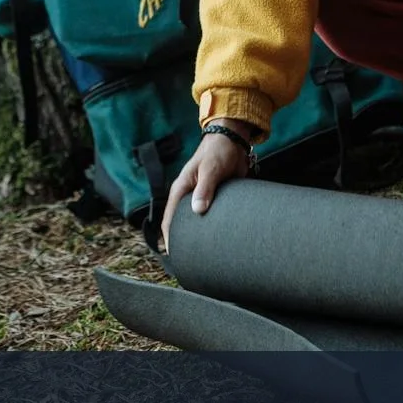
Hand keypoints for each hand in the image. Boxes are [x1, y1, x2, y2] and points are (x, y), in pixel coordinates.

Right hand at [161, 120, 254, 252]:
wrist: (232, 141)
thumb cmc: (217, 152)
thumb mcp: (210, 170)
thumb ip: (205, 189)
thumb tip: (198, 210)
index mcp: (180, 189)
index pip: (169, 219)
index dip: (169, 239)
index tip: (173, 256)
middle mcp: (187, 196)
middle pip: (180, 224)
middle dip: (183, 241)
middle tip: (190, 260)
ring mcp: (200, 198)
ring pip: (195, 221)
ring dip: (197, 235)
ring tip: (204, 255)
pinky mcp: (214, 198)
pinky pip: (209, 216)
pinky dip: (210, 227)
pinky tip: (218, 240)